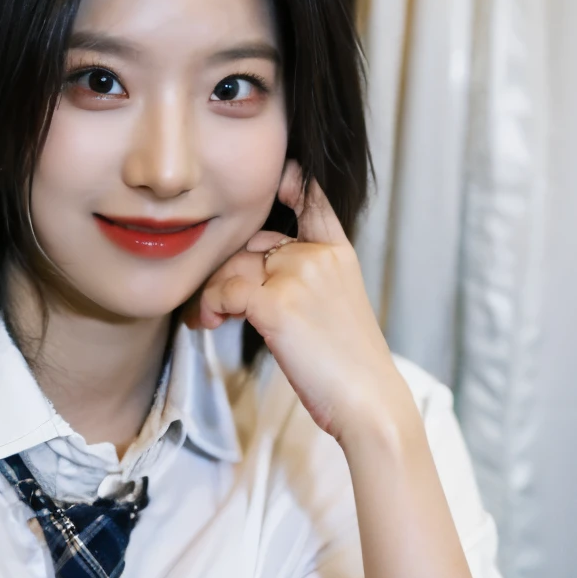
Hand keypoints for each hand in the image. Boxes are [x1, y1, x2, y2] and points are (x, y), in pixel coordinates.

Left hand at [193, 161, 410, 445]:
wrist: (369, 402)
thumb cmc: (349, 365)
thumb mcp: (336, 307)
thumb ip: (304, 279)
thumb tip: (250, 276)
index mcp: (338, 253)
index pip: (313, 200)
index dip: (295, 182)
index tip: (280, 175)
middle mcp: (318, 254)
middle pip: (252, 243)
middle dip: (228, 268)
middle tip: (214, 301)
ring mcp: (298, 275)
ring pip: (232, 266)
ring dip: (211, 292)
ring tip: (207, 318)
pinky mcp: (276, 304)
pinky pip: (223, 291)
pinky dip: (208, 307)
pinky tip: (209, 323)